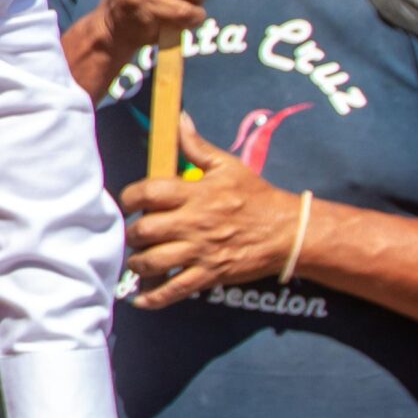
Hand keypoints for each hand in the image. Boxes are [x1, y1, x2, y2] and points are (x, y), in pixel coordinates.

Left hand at [119, 115, 304, 308]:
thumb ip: (196, 145)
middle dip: (132, 234)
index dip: (129, 197)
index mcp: (195, 193)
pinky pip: (175, 290)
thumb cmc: (256, 196)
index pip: (148, 193)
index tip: (128, 202)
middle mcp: (193, 223)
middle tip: (133, 234)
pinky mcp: (210, 274)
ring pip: (154, 262)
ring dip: (137, 263)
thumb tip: (179, 119)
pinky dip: (154, 297)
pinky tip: (140, 299)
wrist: (289, 231)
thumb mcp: (228, 166)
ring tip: (137, 260)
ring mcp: (200, 251)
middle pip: (145, 230)